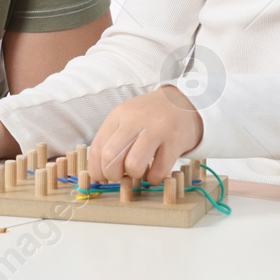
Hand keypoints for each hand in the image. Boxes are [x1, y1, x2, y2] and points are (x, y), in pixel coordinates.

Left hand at [87, 85, 203, 185]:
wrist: (184, 102)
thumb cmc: (150, 117)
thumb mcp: (126, 119)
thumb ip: (111, 140)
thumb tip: (98, 173)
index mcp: (118, 115)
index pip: (97, 148)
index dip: (96, 170)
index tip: (103, 176)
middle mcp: (135, 121)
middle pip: (110, 157)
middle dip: (112, 175)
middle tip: (121, 175)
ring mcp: (156, 130)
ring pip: (133, 165)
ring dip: (134, 176)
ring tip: (139, 170)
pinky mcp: (175, 142)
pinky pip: (159, 171)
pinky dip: (154, 177)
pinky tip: (156, 170)